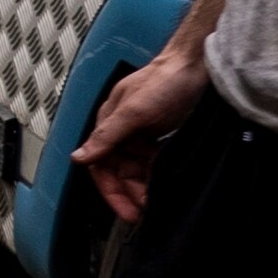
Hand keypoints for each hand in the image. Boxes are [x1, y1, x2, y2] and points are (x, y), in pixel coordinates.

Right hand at [76, 47, 209, 222]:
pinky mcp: (160, 131)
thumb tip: (79, 157)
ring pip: (136, 167)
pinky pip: (153, 160)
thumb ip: (106, 136)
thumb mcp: (135, 112)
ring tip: (157, 200)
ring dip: (144, 185)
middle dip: (129, 193)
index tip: (125, 212)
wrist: (198, 65)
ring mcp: (141, 130)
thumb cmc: (166, 80)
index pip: (100, 164)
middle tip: (143, 212)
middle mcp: (122, 128)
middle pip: (118, 169)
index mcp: (109, 122)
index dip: (110, 191)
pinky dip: (157, 173)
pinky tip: (166, 181)